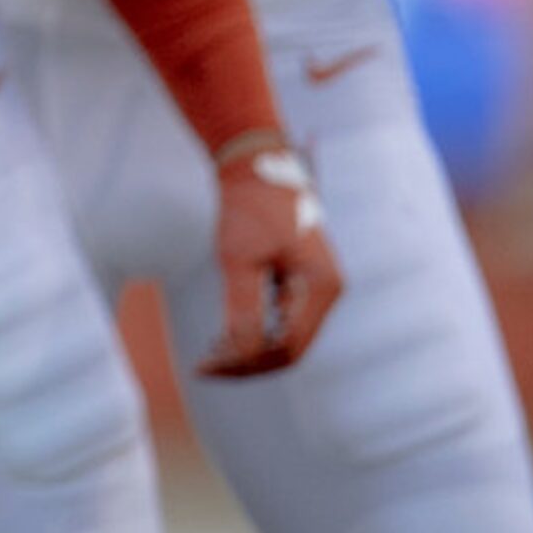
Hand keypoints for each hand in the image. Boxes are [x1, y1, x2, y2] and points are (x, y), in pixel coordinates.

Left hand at [198, 139, 342, 377]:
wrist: (254, 165)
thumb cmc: (248, 207)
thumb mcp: (238, 258)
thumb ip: (242, 308)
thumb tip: (239, 355)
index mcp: (322, 287)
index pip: (289, 348)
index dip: (247, 363)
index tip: (207, 367)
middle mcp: (327, 291)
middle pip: (291, 349)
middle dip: (248, 362)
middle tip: (205, 366)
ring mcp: (317, 287)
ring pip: (287, 338)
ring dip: (251, 351)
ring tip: (211, 354)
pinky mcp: (302, 282)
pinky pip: (282, 321)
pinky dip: (256, 333)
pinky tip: (225, 336)